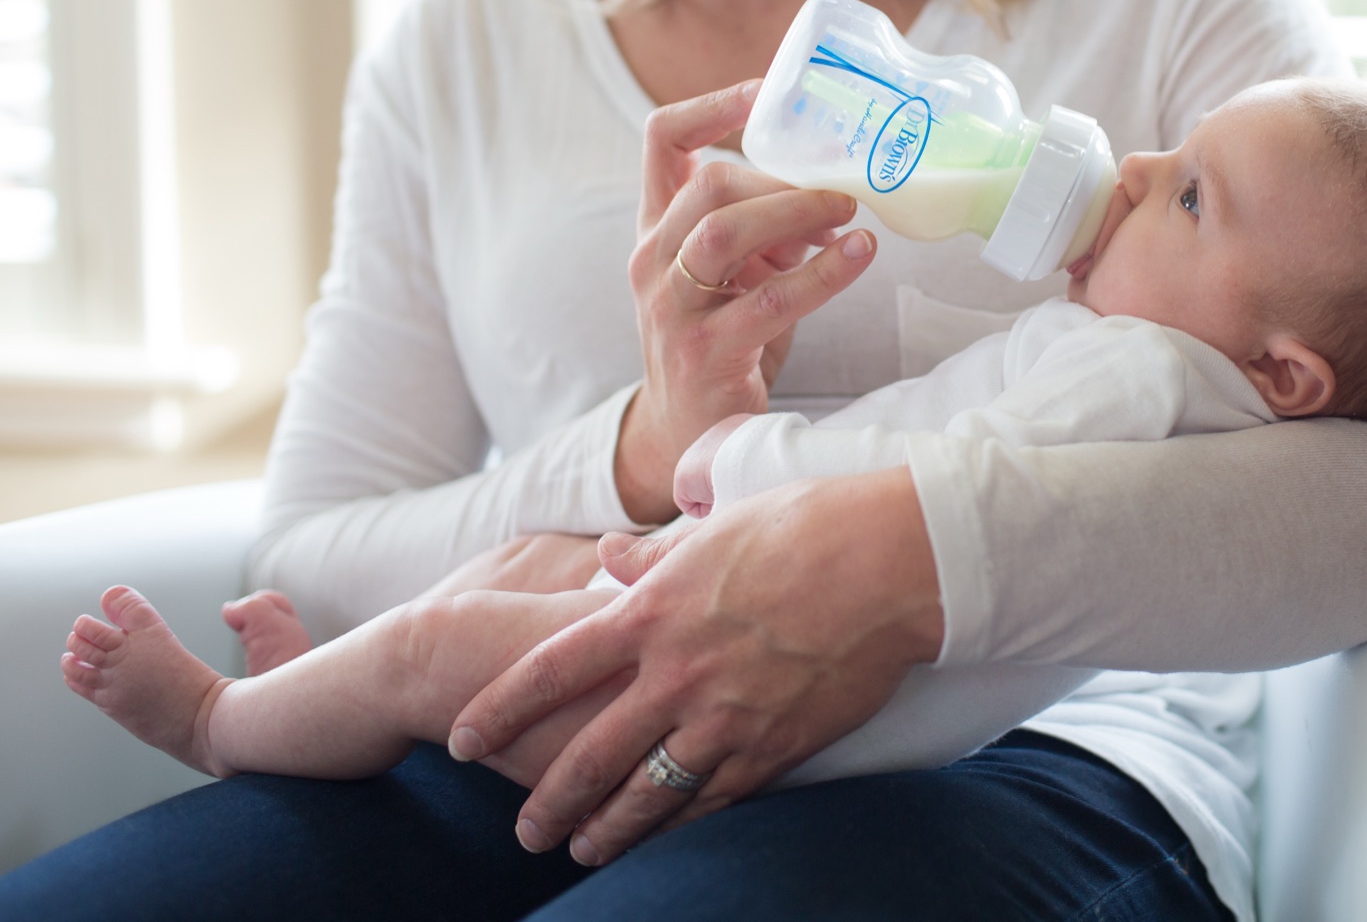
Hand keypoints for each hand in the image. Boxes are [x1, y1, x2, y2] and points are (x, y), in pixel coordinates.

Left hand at [447, 466, 944, 865]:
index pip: (549, 671)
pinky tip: (662, 840)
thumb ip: (654, 556)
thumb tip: (611, 561)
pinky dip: (680, 826)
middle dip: (546, 801)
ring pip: (646, 794)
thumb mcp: (716, 527)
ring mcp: (725, 716)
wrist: (893, 561)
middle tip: (523, 831)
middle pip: (588, 755)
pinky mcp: (774, 745)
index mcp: (653, 610)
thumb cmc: (808, 525)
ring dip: (606, 831)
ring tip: (582, 851)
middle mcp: (676, 672)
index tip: (462, 739)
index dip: (498, 710)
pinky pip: (713, 801)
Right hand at [616, 81, 877, 522]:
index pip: (661, 141)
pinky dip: (823, 274)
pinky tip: (859, 256)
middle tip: (842, 189)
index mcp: (658, 230)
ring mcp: (670, 309)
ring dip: (796, 214)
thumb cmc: (724, 341)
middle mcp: (652, 262)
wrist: (690, 435)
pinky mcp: (703, 353)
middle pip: (706, 184)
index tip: (768, 89)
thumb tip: (835, 190)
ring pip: (725, 234)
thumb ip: (766, 229)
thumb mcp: (735, 273)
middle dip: (781, 178)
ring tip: (849, 215)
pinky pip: (768, 300)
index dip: (713, 105)